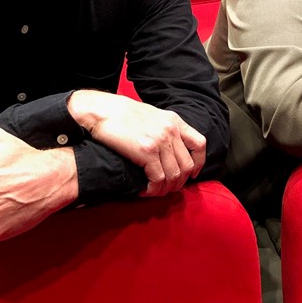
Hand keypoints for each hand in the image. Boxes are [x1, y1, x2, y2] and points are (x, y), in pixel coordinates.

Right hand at [68, 90, 205, 196]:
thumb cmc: (121, 114)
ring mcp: (160, 141)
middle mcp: (171, 130)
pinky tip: (144, 190)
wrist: (101, 110)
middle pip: (187, 166)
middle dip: (178, 183)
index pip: (199, 144)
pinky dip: (153, 189)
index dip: (198, 163)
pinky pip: (158, 178)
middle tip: (165, 189)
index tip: (191, 174)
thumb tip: (169, 151)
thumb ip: (164, 129)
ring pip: (174, 176)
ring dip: (164, 189)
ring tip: (153, 192)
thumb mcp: (151, 116)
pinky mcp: (147, 151)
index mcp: (174, 121)